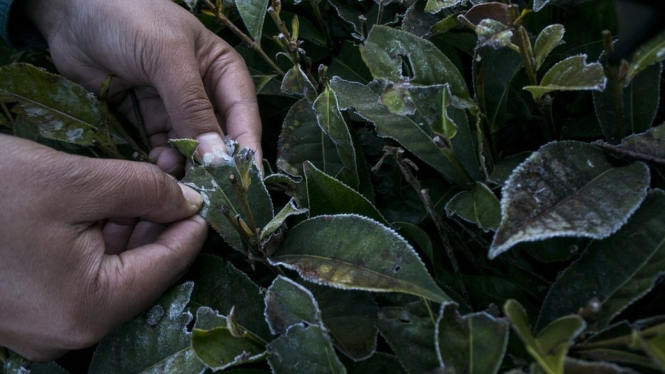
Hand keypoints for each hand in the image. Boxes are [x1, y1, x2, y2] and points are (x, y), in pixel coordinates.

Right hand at [0, 135, 206, 360]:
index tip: (209, 190)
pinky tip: (118, 197)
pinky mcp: (30, 305)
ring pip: (116, 268)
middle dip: (164, 217)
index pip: (168, 266)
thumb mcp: (73, 182)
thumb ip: (143, 190)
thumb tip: (189, 201)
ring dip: (137, 222)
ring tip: (155, 174)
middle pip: (144, 269)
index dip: (193, 224)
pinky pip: (85, 271)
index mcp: (89, 308)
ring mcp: (48, 321)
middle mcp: (72, 328)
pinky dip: (104, 235)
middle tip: (178, 172)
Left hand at [22, 0, 262, 174]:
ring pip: (192, 150)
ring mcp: (176, 108)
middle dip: (214, 166)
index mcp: (223, 72)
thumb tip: (216, 156)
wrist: (70, 11)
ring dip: (186, 167)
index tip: (246, 184)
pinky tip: (155, 167)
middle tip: (208, 195)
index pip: (244, 118)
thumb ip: (192, 107)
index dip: (247, 152)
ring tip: (173, 178)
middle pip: (219, 140)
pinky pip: (163, 149)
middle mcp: (205, 93)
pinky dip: (162, 162)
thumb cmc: (129, 17)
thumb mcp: (167, 57)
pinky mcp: (148, 119)